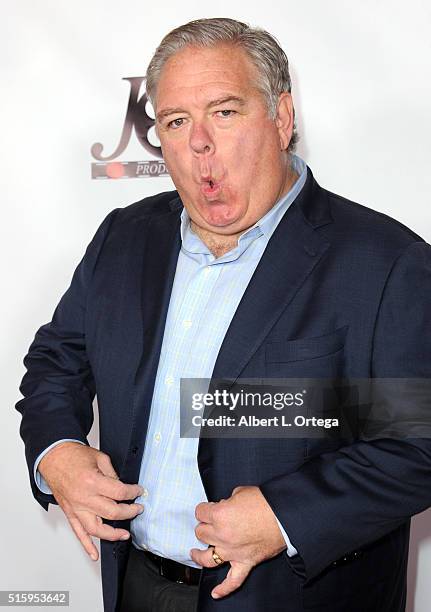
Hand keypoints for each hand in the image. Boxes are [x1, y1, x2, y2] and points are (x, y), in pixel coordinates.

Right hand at [38, 442, 143, 561]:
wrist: (54, 457)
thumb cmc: (74, 455)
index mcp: (92, 481)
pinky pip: (78, 533)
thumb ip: (112, 474)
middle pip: (112, 512)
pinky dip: (86, 546)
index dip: (133, 492)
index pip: (119, 492)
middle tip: (137, 509)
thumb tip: (122, 488)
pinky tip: (94, 554)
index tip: (138, 491)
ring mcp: (75, 508)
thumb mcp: (100, 458)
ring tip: (125, 534)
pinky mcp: (69, 513)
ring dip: (112, 534)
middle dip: (129, 512)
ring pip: (96, 529)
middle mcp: (83, 498)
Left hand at [190, 485, 285, 598]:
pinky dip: (224, 589)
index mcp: (219, 515)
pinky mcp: (245, 562)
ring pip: (207, 558)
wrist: (285, 516)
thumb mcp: (241, 492)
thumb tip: (225, 506)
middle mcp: (222, 535)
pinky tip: (216, 593)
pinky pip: (232, 581)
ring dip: (200, 554)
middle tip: (211, 522)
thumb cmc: (265, 502)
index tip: (209, 508)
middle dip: (205, 525)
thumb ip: (228, 501)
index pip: (200, 512)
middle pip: (201, 533)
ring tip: (196, 552)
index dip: (205, 509)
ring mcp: (232, 552)